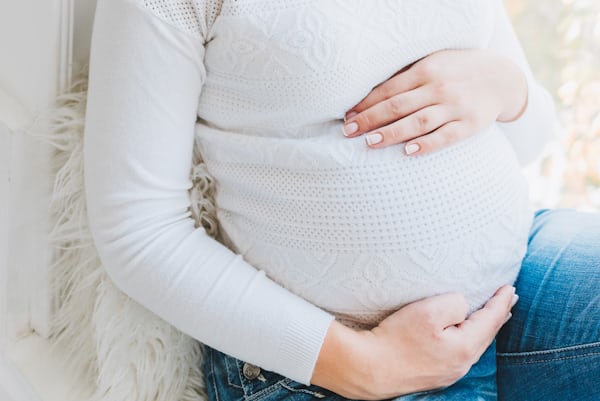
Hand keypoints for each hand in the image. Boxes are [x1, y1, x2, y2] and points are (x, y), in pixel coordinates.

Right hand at [312, 285, 517, 399]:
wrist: (368, 368)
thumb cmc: (396, 338)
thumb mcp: (428, 311)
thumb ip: (454, 303)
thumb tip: (463, 306)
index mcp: (464, 348)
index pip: (491, 320)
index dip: (501, 302)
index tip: (510, 287)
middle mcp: (461, 364)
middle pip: (486, 335)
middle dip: (498, 315)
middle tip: (509, 298)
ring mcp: (447, 373)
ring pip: (474, 345)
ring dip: (484, 327)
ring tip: (493, 316)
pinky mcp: (433, 375)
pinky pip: (460, 352)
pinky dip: (469, 338)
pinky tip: (464, 334)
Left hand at [342, 49, 527, 155]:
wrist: (502, 78)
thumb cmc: (457, 71)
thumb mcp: (433, 64)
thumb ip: (406, 77)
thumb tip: (369, 96)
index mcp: (426, 70)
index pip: (388, 90)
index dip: (366, 104)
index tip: (347, 117)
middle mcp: (439, 87)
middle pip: (398, 106)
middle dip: (370, 119)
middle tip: (349, 132)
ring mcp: (455, 106)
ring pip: (418, 122)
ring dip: (392, 133)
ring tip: (370, 142)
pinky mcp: (469, 124)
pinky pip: (446, 136)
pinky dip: (427, 144)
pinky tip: (408, 151)